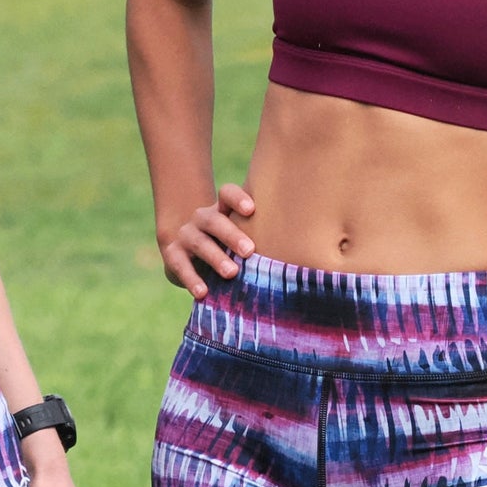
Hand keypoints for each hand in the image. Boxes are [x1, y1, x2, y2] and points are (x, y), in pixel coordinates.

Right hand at [158, 182, 256, 297]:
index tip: (252, 209)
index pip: (226, 193)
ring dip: (215, 257)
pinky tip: (203, 292)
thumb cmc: (227, 244)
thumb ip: (264, 236)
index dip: (237, 198)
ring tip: (231, 273)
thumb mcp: (242, 234)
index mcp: (220, 209)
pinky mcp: (173, 254)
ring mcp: (186, 235)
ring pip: (199, 242)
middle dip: (231, 234)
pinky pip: (179, 265)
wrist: (186, 248)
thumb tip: (312, 249)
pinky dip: (191, 278)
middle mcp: (202, 218)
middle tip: (249, 251)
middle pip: (213, 220)